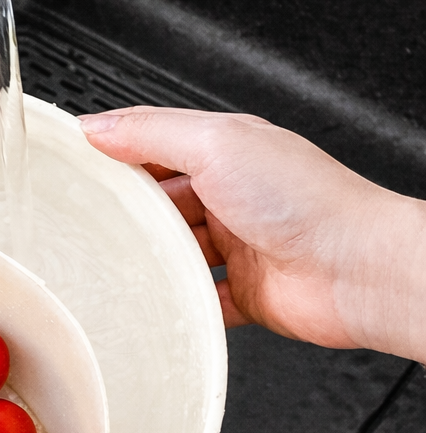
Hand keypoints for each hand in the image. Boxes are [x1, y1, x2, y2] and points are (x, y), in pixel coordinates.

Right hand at [79, 107, 425, 362]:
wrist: (354, 270)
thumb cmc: (307, 203)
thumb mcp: (217, 145)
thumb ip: (152, 133)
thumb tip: (98, 127)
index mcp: (228, 151)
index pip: (157, 148)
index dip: (118, 157)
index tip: (79, 173)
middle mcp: (233, 196)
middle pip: (161, 206)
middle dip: (130, 218)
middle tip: (93, 228)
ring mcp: (237, 247)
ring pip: (175, 255)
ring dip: (152, 263)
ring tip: (122, 268)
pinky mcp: (241, 294)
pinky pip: (196, 301)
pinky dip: (176, 305)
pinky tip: (158, 305)